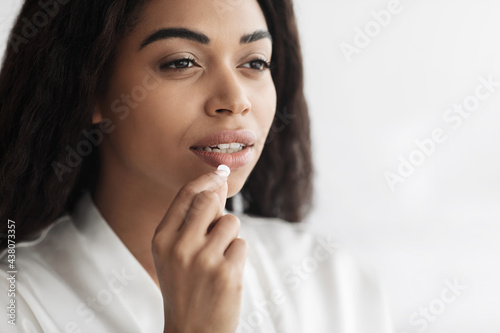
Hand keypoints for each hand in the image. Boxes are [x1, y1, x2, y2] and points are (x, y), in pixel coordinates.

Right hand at [152, 169, 247, 332]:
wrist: (192, 331)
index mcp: (161, 239)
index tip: (219, 174)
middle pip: (210, 201)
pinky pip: (241, 244)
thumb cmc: (185, 287)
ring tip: (217, 259)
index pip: (186, 194)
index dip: (206, 179)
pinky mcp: (227, 273)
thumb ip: (192, 218)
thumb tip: (218, 180)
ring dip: (230, 236)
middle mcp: (179, 246)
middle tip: (214, 230)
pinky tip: (225, 274)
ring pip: (231, 222)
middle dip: (218, 209)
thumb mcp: (175, 253)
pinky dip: (237, 256)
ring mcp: (203, 260)